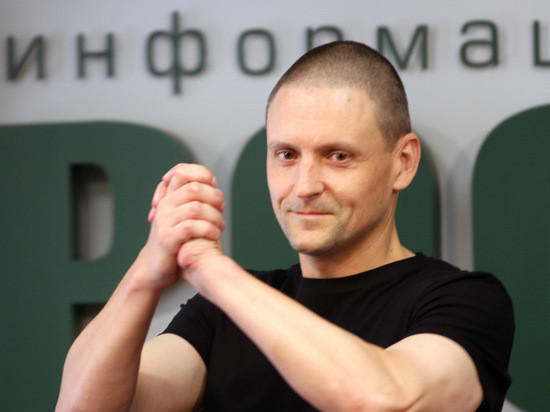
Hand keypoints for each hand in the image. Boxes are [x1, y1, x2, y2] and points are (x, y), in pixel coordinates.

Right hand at [138, 164, 224, 290]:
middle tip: (221, 210)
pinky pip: (191, 227)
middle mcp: (165, 205)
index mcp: (169, 197)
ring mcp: (164, 221)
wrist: (155, 268)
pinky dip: (207, 230)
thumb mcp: (183, 217)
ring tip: (220, 226)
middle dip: (214, 198)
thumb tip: (216, 189)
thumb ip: (195, 202)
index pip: (182, 171)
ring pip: (195, 208)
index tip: (214, 188)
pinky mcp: (167, 238)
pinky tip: (214, 235)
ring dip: (214, 217)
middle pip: (194, 188)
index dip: (203, 174)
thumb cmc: (175, 242)